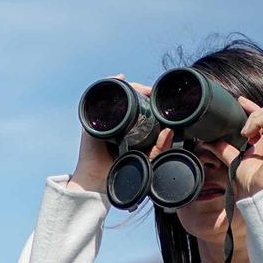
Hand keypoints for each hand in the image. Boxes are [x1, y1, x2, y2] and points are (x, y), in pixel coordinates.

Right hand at [68, 77, 151, 196]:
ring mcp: (103, 120)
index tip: (159, 97)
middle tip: (152, 92)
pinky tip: (121, 79)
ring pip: (117, 94)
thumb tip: (169, 131)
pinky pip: (100, 96)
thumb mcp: (146, 159)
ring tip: (143, 89)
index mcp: (127, 130)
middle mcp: (114, 122)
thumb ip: (160, 149)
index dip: (149, 99)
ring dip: (131, 86)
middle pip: (129, 97)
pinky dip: (110, 84)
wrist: (99, 182)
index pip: (139, 107)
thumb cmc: (120, 173)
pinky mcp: (93, 119)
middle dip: (141, 90)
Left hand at [235, 97, 262, 194]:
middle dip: (256, 112)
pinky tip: (249, 134)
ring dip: (256, 117)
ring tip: (246, 133)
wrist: (261, 196)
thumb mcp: (237, 162)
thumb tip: (210, 143)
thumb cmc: (253, 186)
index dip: (254, 108)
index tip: (240, 102)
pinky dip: (259, 120)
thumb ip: (227, 151)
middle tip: (243, 129)